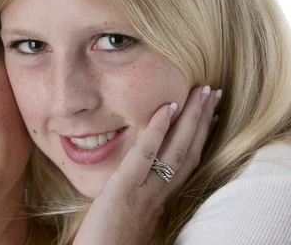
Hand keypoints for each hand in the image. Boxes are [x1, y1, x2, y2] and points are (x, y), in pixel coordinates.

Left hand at [73, 86, 220, 244]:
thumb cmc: (107, 242)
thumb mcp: (127, 214)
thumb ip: (135, 194)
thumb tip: (134, 176)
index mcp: (159, 199)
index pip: (186, 163)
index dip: (200, 137)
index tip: (210, 115)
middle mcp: (159, 195)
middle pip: (189, 151)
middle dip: (202, 120)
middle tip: (213, 93)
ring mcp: (144, 191)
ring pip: (177, 150)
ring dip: (191, 118)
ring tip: (201, 92)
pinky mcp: (124, 189)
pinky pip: (146, 155)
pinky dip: (157, 129)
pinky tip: (166, 108)